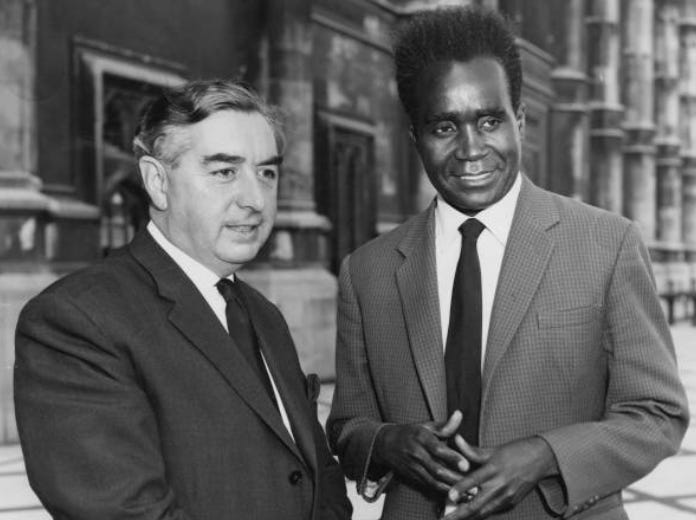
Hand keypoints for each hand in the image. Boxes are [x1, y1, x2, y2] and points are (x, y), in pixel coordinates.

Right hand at [373, 411, 470, 494]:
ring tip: (468, 493)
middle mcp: (416, 453)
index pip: (438, 449)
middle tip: (473, 484)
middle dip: (455, 479)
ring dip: (451, 489)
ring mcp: (413, 467)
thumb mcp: (425, 425)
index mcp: (421, 437)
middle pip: (437, 469)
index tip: (466, 465)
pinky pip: (429, 487)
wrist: (385, 444)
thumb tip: (459, 414)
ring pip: (434, 481)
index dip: (452, 458)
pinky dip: (443, 492)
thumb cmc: (410, 433)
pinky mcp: (413, 477)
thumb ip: (445, 425)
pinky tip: (457, 495)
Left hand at [442, 436, 557, 518]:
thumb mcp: (494, 449)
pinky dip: (479, 514)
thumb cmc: (516, 451)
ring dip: (468, 517)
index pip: (474, 480)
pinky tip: (468, 516)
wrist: (542, 458)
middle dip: (460, 514)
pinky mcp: (511, 503)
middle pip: (477, 504)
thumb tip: (456, 439)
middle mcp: (500, 485)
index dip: (461, 489)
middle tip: (444, 519)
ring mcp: (506, 496)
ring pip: (484, 512)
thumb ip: (473, 450)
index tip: (449, 496)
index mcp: (494, 469)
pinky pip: (492, 511)